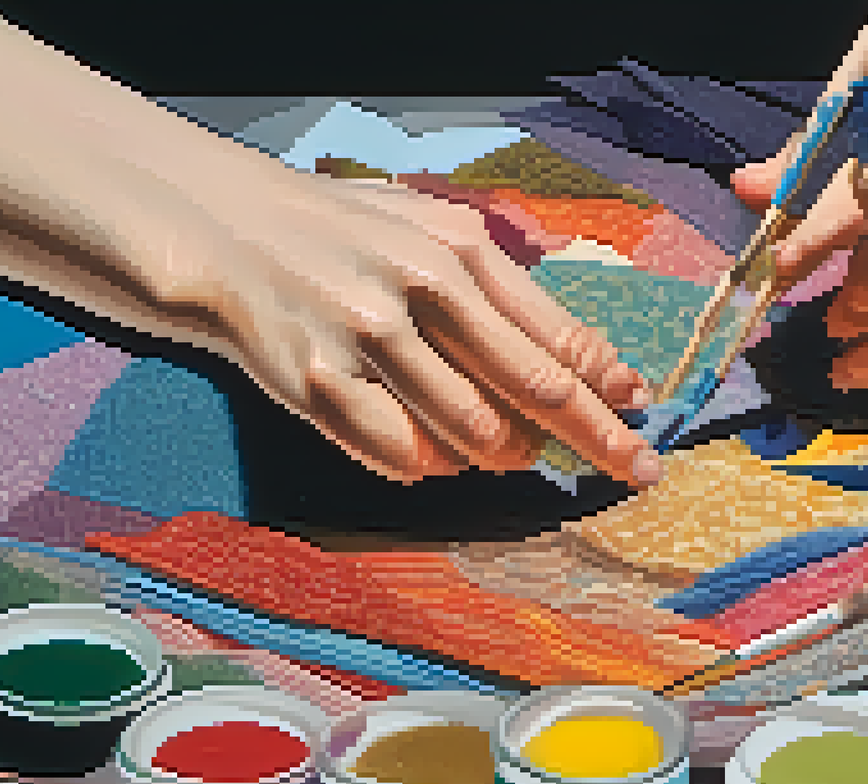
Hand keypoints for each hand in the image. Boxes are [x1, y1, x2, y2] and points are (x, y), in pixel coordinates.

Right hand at [144, 168, 660, 486]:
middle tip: (630, 471)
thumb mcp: (429, 231)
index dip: (606, 387)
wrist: (225, 229)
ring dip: (502, 455)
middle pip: (533, 387)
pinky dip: (430, 467)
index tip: (642, 420)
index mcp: (458, 247)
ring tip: (505, 453)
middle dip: (593, 439)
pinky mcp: (315, 382)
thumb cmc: (344, 234)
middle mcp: (419, 288)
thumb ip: (507, 290)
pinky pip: (399, 454)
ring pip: (471, 432)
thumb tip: (596, 363)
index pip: (555, 333)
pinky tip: (432, 455)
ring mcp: (366, 337)